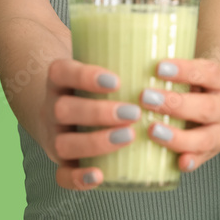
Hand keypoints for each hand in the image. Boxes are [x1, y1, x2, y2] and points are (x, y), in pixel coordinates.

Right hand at [46, 59, 141, 190]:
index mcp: (59, 80)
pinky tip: (100, 176)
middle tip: (133, 112)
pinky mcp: (61, 161)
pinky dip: (78, 179)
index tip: (116, 81)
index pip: (62, 72)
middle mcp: (51, 107)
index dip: (85, 77)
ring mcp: (54, 136)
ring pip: (63, 143)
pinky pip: (61, 175)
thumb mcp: (98, 63)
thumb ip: (123, 57)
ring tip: (129, 136)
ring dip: (96, 142)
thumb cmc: (94, 84)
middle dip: (98, 112)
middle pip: (63, 110)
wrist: (63, 105)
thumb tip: (168, 40)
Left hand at [143, 58, 219, 172]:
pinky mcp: (214, 150)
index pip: (209, 72)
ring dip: (177, 136)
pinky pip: (203, 158)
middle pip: (207, 107)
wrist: (219, 98)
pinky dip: (192, 161)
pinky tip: (179, 162)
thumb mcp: (196, 68)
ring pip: (205, 138)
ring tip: (152, 130)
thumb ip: (174, 69)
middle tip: (146, 98)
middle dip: (175, 104)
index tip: (159, 68)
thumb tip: (136, 65)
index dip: (185, 71)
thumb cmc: (198, 81)